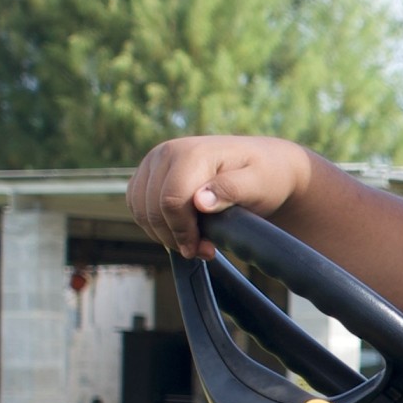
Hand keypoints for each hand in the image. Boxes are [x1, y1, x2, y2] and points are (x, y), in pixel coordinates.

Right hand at [127, 134, 317, 256]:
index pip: (171, 201)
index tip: (206, 250)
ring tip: (197, 241)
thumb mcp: (259, 184)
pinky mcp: (149, 173)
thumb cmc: (265, 176)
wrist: (263, 164)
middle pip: (152, 209)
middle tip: (205, 250)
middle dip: (175, 237)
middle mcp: (167, 152)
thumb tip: (200, 202)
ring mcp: (155, 161)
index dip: (183, 233)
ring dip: (165, 234)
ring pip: (141, 210)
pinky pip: (137, 207)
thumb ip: (231, 191)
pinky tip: (183, 230)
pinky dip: (155, 225)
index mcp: (192, 152)